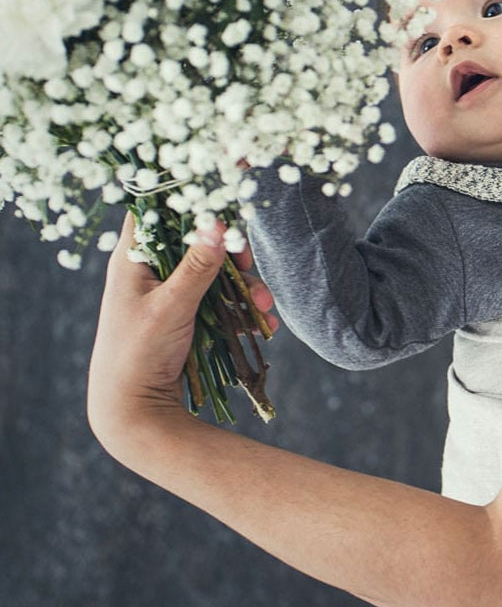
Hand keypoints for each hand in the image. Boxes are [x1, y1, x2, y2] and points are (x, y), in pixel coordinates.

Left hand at [87, 215, 276, 457]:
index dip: (186, 196)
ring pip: (215, 273)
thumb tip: (216, 220)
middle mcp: (150, 271)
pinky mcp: (187, 316)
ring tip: (264, 308)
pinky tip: (261, 324)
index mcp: (133, 259)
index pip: (156, 210)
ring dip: (244, 287)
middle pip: (197, 241)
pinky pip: (221, 301)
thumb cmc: (137, 354)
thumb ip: (197, 265)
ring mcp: (170, 294)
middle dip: (231, 254)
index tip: (221, 193)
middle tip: (248, 266)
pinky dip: (241, 309)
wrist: (133, 413)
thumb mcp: (171, 306)